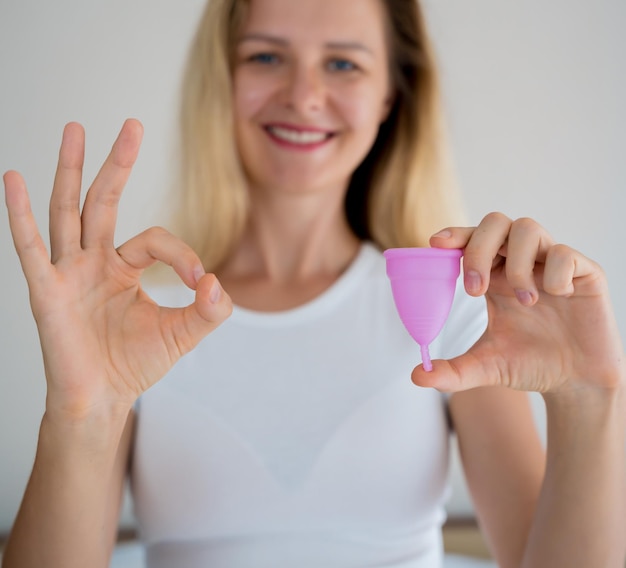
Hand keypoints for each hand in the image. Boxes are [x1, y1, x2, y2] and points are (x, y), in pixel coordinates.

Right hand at [3, 120, 231, 419]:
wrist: (104, 399)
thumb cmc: (136, 364)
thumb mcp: (184, 333)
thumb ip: (209, 310)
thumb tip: (217, 281)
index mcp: (125, 268)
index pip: (155, 239)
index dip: (182, 254)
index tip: (200, 282)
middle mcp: (94, 262)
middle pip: (104, 201)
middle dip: (118, 163)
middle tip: (132, 124)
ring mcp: (68, 272)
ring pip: (68, 211)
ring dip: (71, 169)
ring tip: (75, 128)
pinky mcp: (46, 290)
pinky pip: (30, 247)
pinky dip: (20, 214)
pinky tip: (14, 178)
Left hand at [413, 212, 624, 393]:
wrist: (574, 384)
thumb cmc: (529, 365)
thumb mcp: (485, 367)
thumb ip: (452, 372)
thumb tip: (418, 376)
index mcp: (494, 276)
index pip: (471, 238)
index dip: (455, 235)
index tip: (436, 245)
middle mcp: (521, 262)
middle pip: (494, 222)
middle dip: (477, 250)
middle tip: (474, 291)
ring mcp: (551, 264)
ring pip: (527, 228)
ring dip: (517, 264)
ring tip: (526, 302)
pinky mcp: (584, 273)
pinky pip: (566, 254)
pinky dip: (556, 275)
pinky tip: (559, 298)